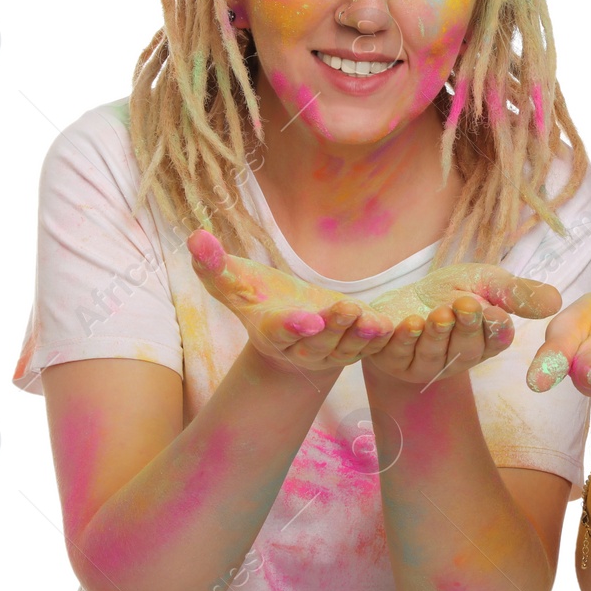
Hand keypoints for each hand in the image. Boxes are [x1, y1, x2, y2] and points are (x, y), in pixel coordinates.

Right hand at [187, 229, 393, 375]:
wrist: (293, 324)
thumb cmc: (261, 298)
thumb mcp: (238, 283)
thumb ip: (215, 266)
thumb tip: (194, 236)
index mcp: (272, 332)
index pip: (281, 331)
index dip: (292, 326)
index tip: (306, 318)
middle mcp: (303, 348)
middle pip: (320, 341)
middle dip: (334, 328)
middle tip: (346, 309)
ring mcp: (331, 353)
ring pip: (348, 348)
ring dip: (361, 336)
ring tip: (374, 321)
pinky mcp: (356, 350)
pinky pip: (372, 348)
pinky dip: (384, 339)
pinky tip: (396, 325)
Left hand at [365, 264, 560, 384]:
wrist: (405, 297)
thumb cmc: (450, 290)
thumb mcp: (486, 282)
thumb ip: (516, 292)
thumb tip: (555, 302)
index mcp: (485, 343)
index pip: (496, 341)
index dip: (495, 330)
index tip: (495, 313)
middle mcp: (458, 359)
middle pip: (466, 350)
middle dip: (466, 327)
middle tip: (465, 304)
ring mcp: (426, 364)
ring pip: (433, 355)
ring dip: (436, 334)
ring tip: (439, 313)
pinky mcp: (395, 360)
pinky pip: (398, 354)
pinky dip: (401, 338)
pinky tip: (404, 322)